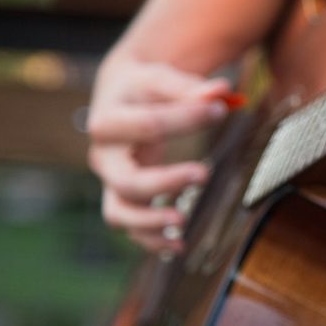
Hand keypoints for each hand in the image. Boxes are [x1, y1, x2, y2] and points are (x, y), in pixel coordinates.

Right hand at [86, 58, 229, 251]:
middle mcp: (103, 155)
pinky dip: (151, 240)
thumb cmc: (144, 87)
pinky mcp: (122, 197)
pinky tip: (179, 246)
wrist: (118, 97)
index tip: (220, 110)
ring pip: (120, 212)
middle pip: (126, 179)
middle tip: (203, 175)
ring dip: (149, 223)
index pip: (148, 124)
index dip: (186, 118)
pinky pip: (130, 227)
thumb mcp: (162, 79)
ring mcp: (111, 180)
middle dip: (163, 182)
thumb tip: (222, 91)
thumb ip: (190, 88)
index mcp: (109, 120)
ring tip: (182, 223)